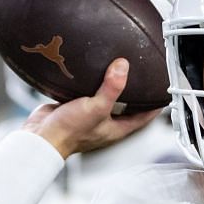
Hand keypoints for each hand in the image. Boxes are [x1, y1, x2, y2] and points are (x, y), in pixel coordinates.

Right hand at [28, 58, 163, 158]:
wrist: (40, 137)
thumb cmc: (69, 132)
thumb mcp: (96, 108)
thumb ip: (112, 88)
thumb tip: (123, 67)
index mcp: (117, 129)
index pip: (144, 116)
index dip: (155, 105)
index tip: (163, 91)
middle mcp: (105, 123)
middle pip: (127, 106)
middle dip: (135, 92)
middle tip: (142, 75)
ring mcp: (90, 116)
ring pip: (106, 98)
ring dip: (112, 85)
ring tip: (118, 67)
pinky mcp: (74, 108)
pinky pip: (87, 93)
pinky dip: (91, 83)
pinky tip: (90, 70)